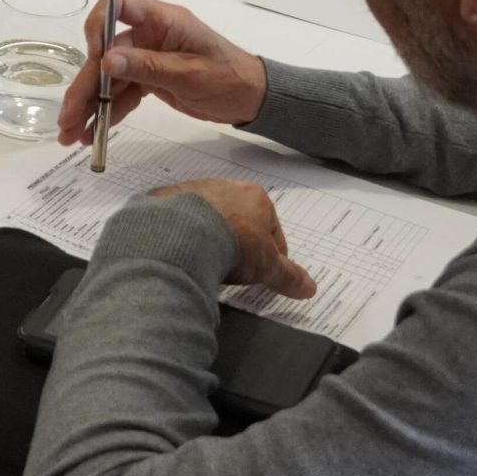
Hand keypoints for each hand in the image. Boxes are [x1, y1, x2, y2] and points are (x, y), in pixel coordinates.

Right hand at [58, 0, 267, 145]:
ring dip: (89, 105)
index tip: (93, 55)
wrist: (252, 99)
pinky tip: (91, 133)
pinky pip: (121, 94)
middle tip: (67, 117)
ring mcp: (147, 58)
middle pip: (105, 52)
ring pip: (108, 78)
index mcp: (162, 20)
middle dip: (84, 85)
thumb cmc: (230, 77)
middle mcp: (150, 35)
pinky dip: (107, 112)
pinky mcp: (148, 80)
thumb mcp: (190, 74)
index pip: (120, 2)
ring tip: (70, 134)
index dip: (99, 22)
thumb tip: (106, 60)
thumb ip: (148, 67)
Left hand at [150, 179, 318, 300]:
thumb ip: (289, 276)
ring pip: (209, 216)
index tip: (265, 274)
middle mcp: (226, 187)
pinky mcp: (166, 198)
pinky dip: (183, 233)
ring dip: (211, 236)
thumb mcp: (267, 267)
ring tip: (206, 262)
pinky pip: (179, 219)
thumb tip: (310, 288)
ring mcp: (194, 190)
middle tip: (235, 269)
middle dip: (240, 242)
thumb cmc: (233, 245)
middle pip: (240, 219)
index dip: (272, 255)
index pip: (272, 229)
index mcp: (256, 197)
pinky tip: (182, 252)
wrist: (181, 234)